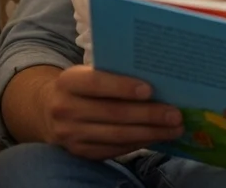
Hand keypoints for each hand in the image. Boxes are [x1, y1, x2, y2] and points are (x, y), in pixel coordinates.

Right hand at [43, 65, 182, 159]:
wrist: (49, 109)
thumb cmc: (84, 86)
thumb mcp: (89, 73)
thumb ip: (114, 73)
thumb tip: (159, 77)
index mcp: (68, 82)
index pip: (96, 83)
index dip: (122, 87)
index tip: (150, 90)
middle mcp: (65, 108)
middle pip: (112, 113)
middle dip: (148, 114)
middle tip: (176, 114)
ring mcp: (70, 134)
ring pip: (116, 135)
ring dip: (150, 133)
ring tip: (175, 128)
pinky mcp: (79, 151)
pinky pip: (114, 149)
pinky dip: (139, 143)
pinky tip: (158, 137)